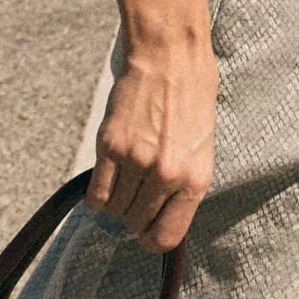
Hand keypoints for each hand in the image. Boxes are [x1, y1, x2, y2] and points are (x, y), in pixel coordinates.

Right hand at [87, 28, 216, 252]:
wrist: (171, 58)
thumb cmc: (191, 98)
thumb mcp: (202, 147)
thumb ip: (184, 183)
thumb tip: (163, 216)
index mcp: (195, 179)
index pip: (167, 236)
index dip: (152, 240)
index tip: (145, 233)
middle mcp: (166, 175)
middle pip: (136, 223)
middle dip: (133, 216)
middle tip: (136, 195)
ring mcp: (137, 161)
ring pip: (115, 208)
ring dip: (116, 201)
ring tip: (125, 179)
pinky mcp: (110, 146)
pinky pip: (97, 191)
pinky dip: (97, 194)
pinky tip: (106, 179)